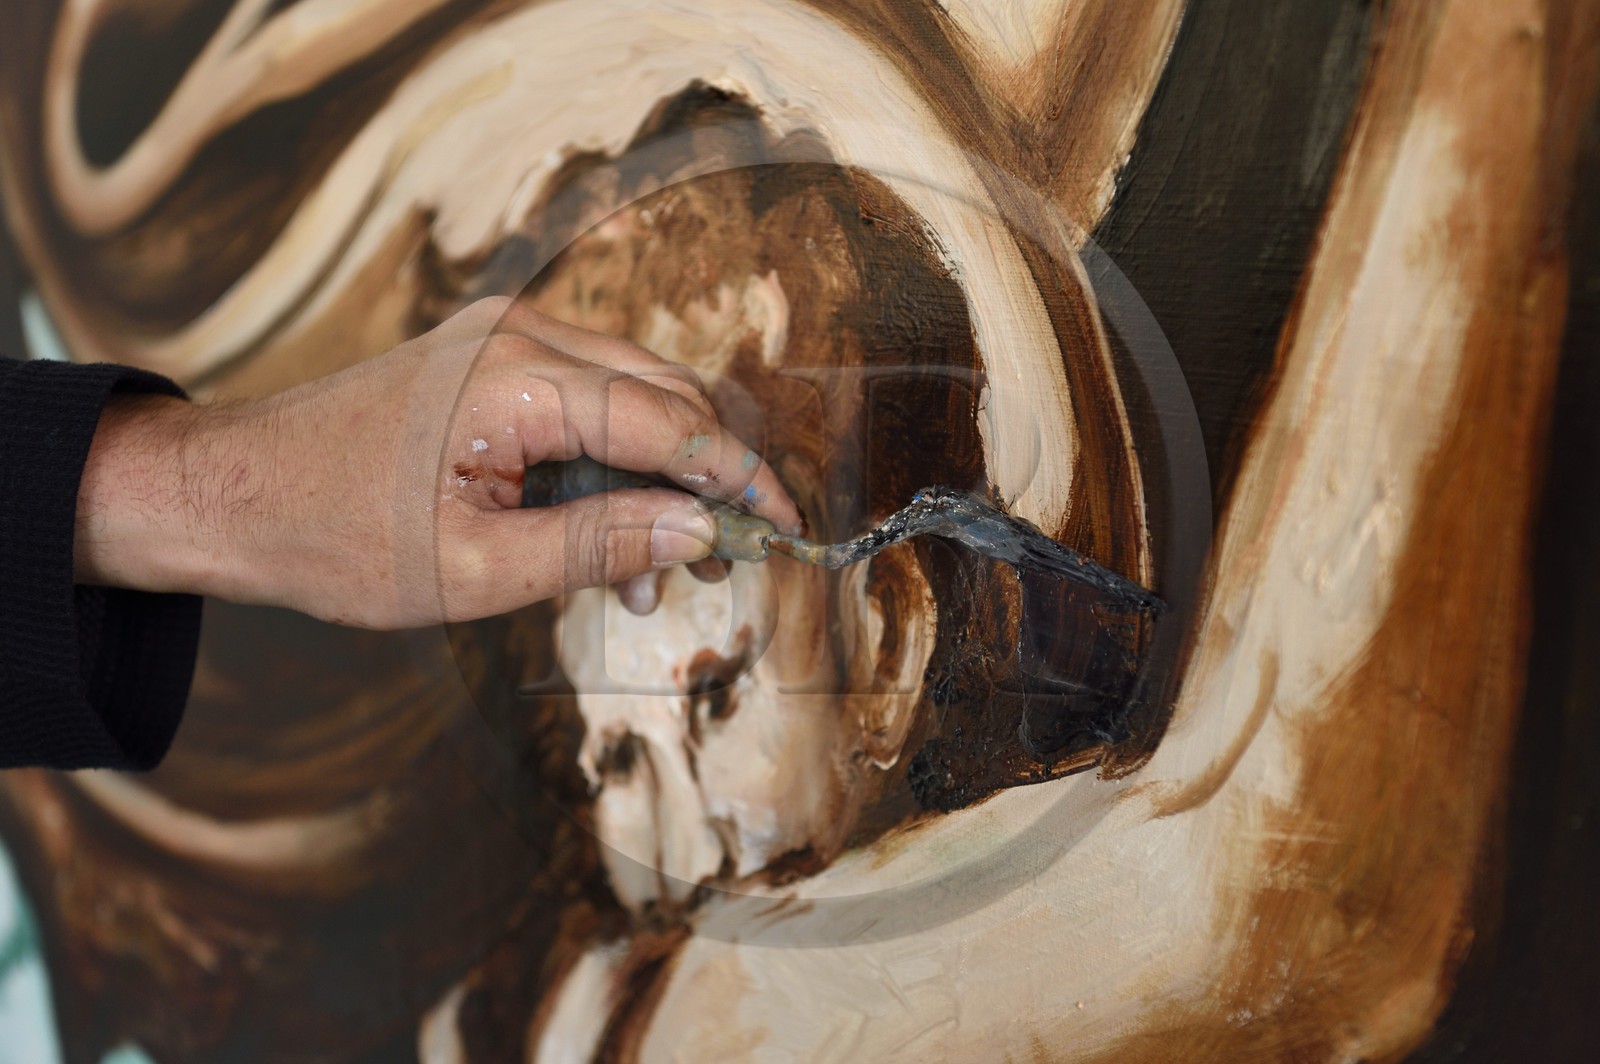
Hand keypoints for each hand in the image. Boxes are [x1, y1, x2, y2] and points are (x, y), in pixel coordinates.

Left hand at [72, 297, 800, 628]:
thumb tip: (701, 532)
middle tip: (725, 563)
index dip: (739, 479)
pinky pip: (587, 399)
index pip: (670, 422)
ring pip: (633, 397)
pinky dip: (613, 463)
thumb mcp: (475, 568)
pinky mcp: (491, 357)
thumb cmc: (332, 536)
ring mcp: (505, 337)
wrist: (227, 492)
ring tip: (649, 577)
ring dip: (661, 478)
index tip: (789, 527)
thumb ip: (598, 545)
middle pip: (666, 395)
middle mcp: (521, 334)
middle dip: (709, 479)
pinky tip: (607, 534)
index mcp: (517, 379)